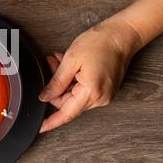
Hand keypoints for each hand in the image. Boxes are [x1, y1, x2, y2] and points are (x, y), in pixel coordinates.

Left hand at [38, 17, 141, 132]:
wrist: (122, 35)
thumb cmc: (100, 43)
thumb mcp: (70, 60)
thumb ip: (56, 82)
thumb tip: (45, 97)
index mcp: (91, 92)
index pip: (66, 113)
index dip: (52, 122)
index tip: (41, 127)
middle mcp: (100, 98)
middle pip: (68, 103)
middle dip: (56, 86)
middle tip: (50, 63)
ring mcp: (104, 95)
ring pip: (74, 95)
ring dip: (64, 80)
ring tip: (60, 60)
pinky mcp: (105, 90)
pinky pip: (83, 91)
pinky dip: (74, 80)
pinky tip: (71, 65)